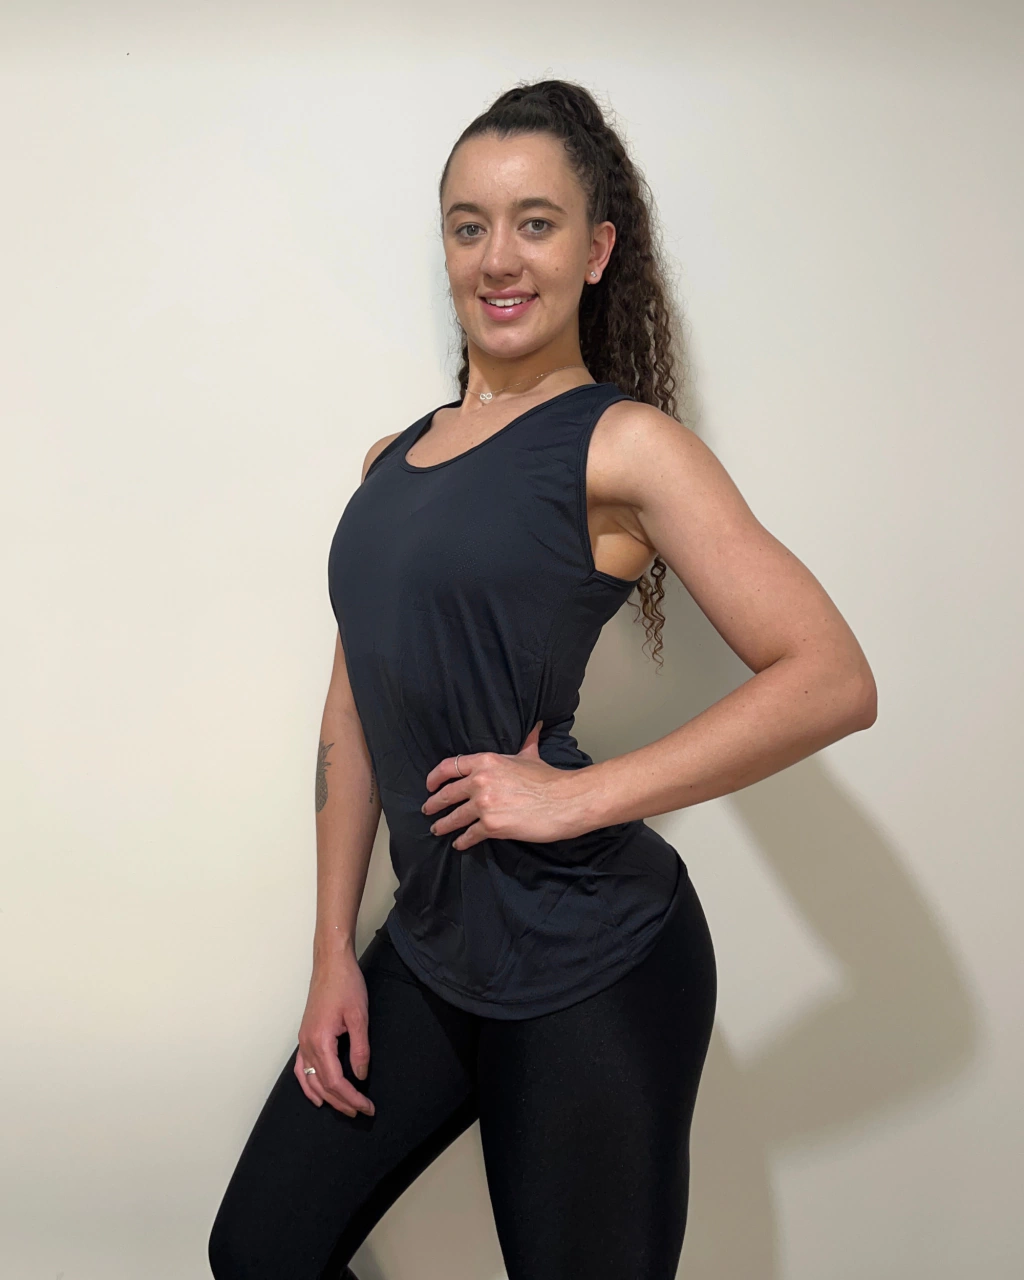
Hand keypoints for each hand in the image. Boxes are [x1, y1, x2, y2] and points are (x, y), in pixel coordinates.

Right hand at [294, 951, 375, 1116]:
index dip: (351, 1097)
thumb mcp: (359, 1016)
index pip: (335, 1080)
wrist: (331, 964)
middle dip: (342, 1101)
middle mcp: (307, 1044)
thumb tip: (360, 1075)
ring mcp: (303, 1040)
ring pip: (310, 1079)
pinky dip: (307, 1085)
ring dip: (326, 1097)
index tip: (367, 1106)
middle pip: (322, 1084)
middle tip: (361, 1110)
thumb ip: (360, 1049)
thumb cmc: (346, 985)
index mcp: (320, 1040)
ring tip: (344, 1108)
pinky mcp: (305, 1035)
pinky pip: (301, 1068)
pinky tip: (316, 1095)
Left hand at [422, 720, 581, 849]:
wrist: (565, 800)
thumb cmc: (550, 779)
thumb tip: (535, 727)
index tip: (430, 785)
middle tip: (427, 809)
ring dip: (443, 825)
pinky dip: (462, 841)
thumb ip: (526, 742)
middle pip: (447, 794)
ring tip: (437, 829)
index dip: (435, 777)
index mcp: (486, 761)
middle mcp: (480, 781)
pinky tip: (459, 844)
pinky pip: (469, 835)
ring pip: (454, 817)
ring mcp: (484, 804)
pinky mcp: (492, 826)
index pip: (450, 766)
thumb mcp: (531, 755)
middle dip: (433, 803)